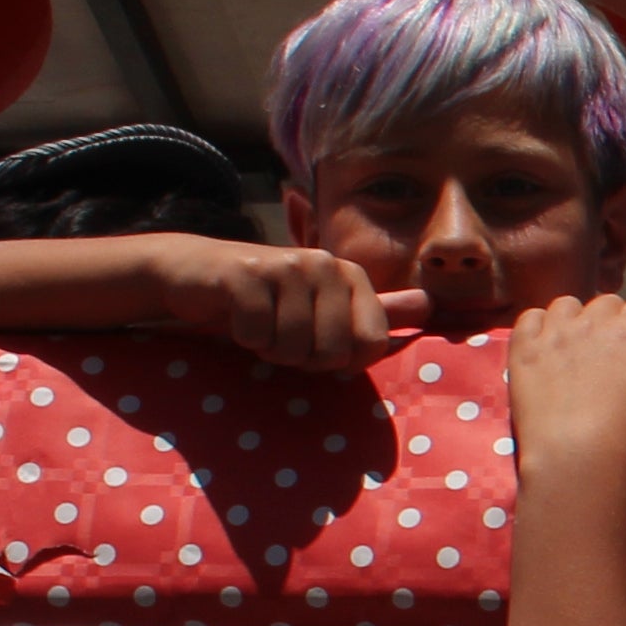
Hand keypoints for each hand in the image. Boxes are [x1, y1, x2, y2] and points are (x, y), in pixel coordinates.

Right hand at [156, 233, 421, 369]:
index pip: (371, 345)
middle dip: (301, 358)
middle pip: (331, 353)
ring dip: (269, 348)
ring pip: (292, 348)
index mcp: (352, 276)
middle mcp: (325, 264)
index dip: (342, 362)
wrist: (194, 272)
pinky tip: (237, 316)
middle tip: (281, 333)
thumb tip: (431, 306)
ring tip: (259, 323)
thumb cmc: (268, 300)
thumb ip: (376, 311)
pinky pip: (257, 335)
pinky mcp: (246, 274)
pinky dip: (244, 337)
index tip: (318, 345)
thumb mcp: (325, 307)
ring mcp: (286, 265)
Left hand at [505, 292, 625, 484]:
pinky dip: (540, 327)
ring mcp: (554, 332)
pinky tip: (548, 350)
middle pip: (608, 303)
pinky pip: (531, 317)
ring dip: (576, 320)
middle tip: (611, 362)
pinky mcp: (524, 348)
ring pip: (569, 305)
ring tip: (578, 353)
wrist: (577, 454)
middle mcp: (593, 320)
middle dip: (613, 323)